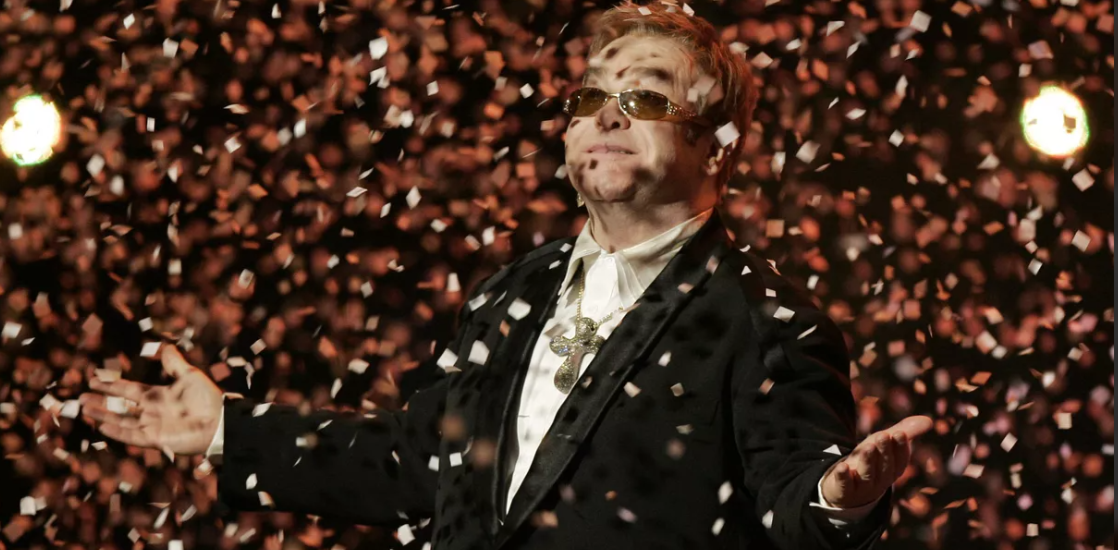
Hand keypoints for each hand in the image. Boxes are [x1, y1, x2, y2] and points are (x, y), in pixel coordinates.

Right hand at [77, 344, 222, 455]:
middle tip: (80, 398)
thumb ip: (174, 364)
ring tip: (84, 410)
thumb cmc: (207, 399)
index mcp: (157, 395)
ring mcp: (151, 425)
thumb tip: (165, 346)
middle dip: (101, 402)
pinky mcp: (154, 439)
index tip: (93, 380)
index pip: (128, 389)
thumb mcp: (189, 376)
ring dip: (102, 415)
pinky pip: (130, 435)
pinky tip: (100, 426)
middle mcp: (150, 410)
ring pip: (120, 420)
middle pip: (119, 406)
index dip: (111, 385)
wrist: (219, 421)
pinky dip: (115, 431)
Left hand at [820, 415, 932, 508]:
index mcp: (893, 471)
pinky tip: (843, 466)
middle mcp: (880, 481)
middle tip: (882, 435)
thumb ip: (904, 432)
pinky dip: (844, 476)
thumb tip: (929, 421)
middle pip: (884, 467)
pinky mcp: (843, 491)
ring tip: (867, 447)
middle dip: (884, 451)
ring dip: (868, 461)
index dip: (900, 448)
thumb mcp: (885, 445)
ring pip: (866, 475)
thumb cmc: (871, 462)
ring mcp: (862, 488)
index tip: (899, 433)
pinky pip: (844, 485)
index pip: (900, 460)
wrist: (849, 490)